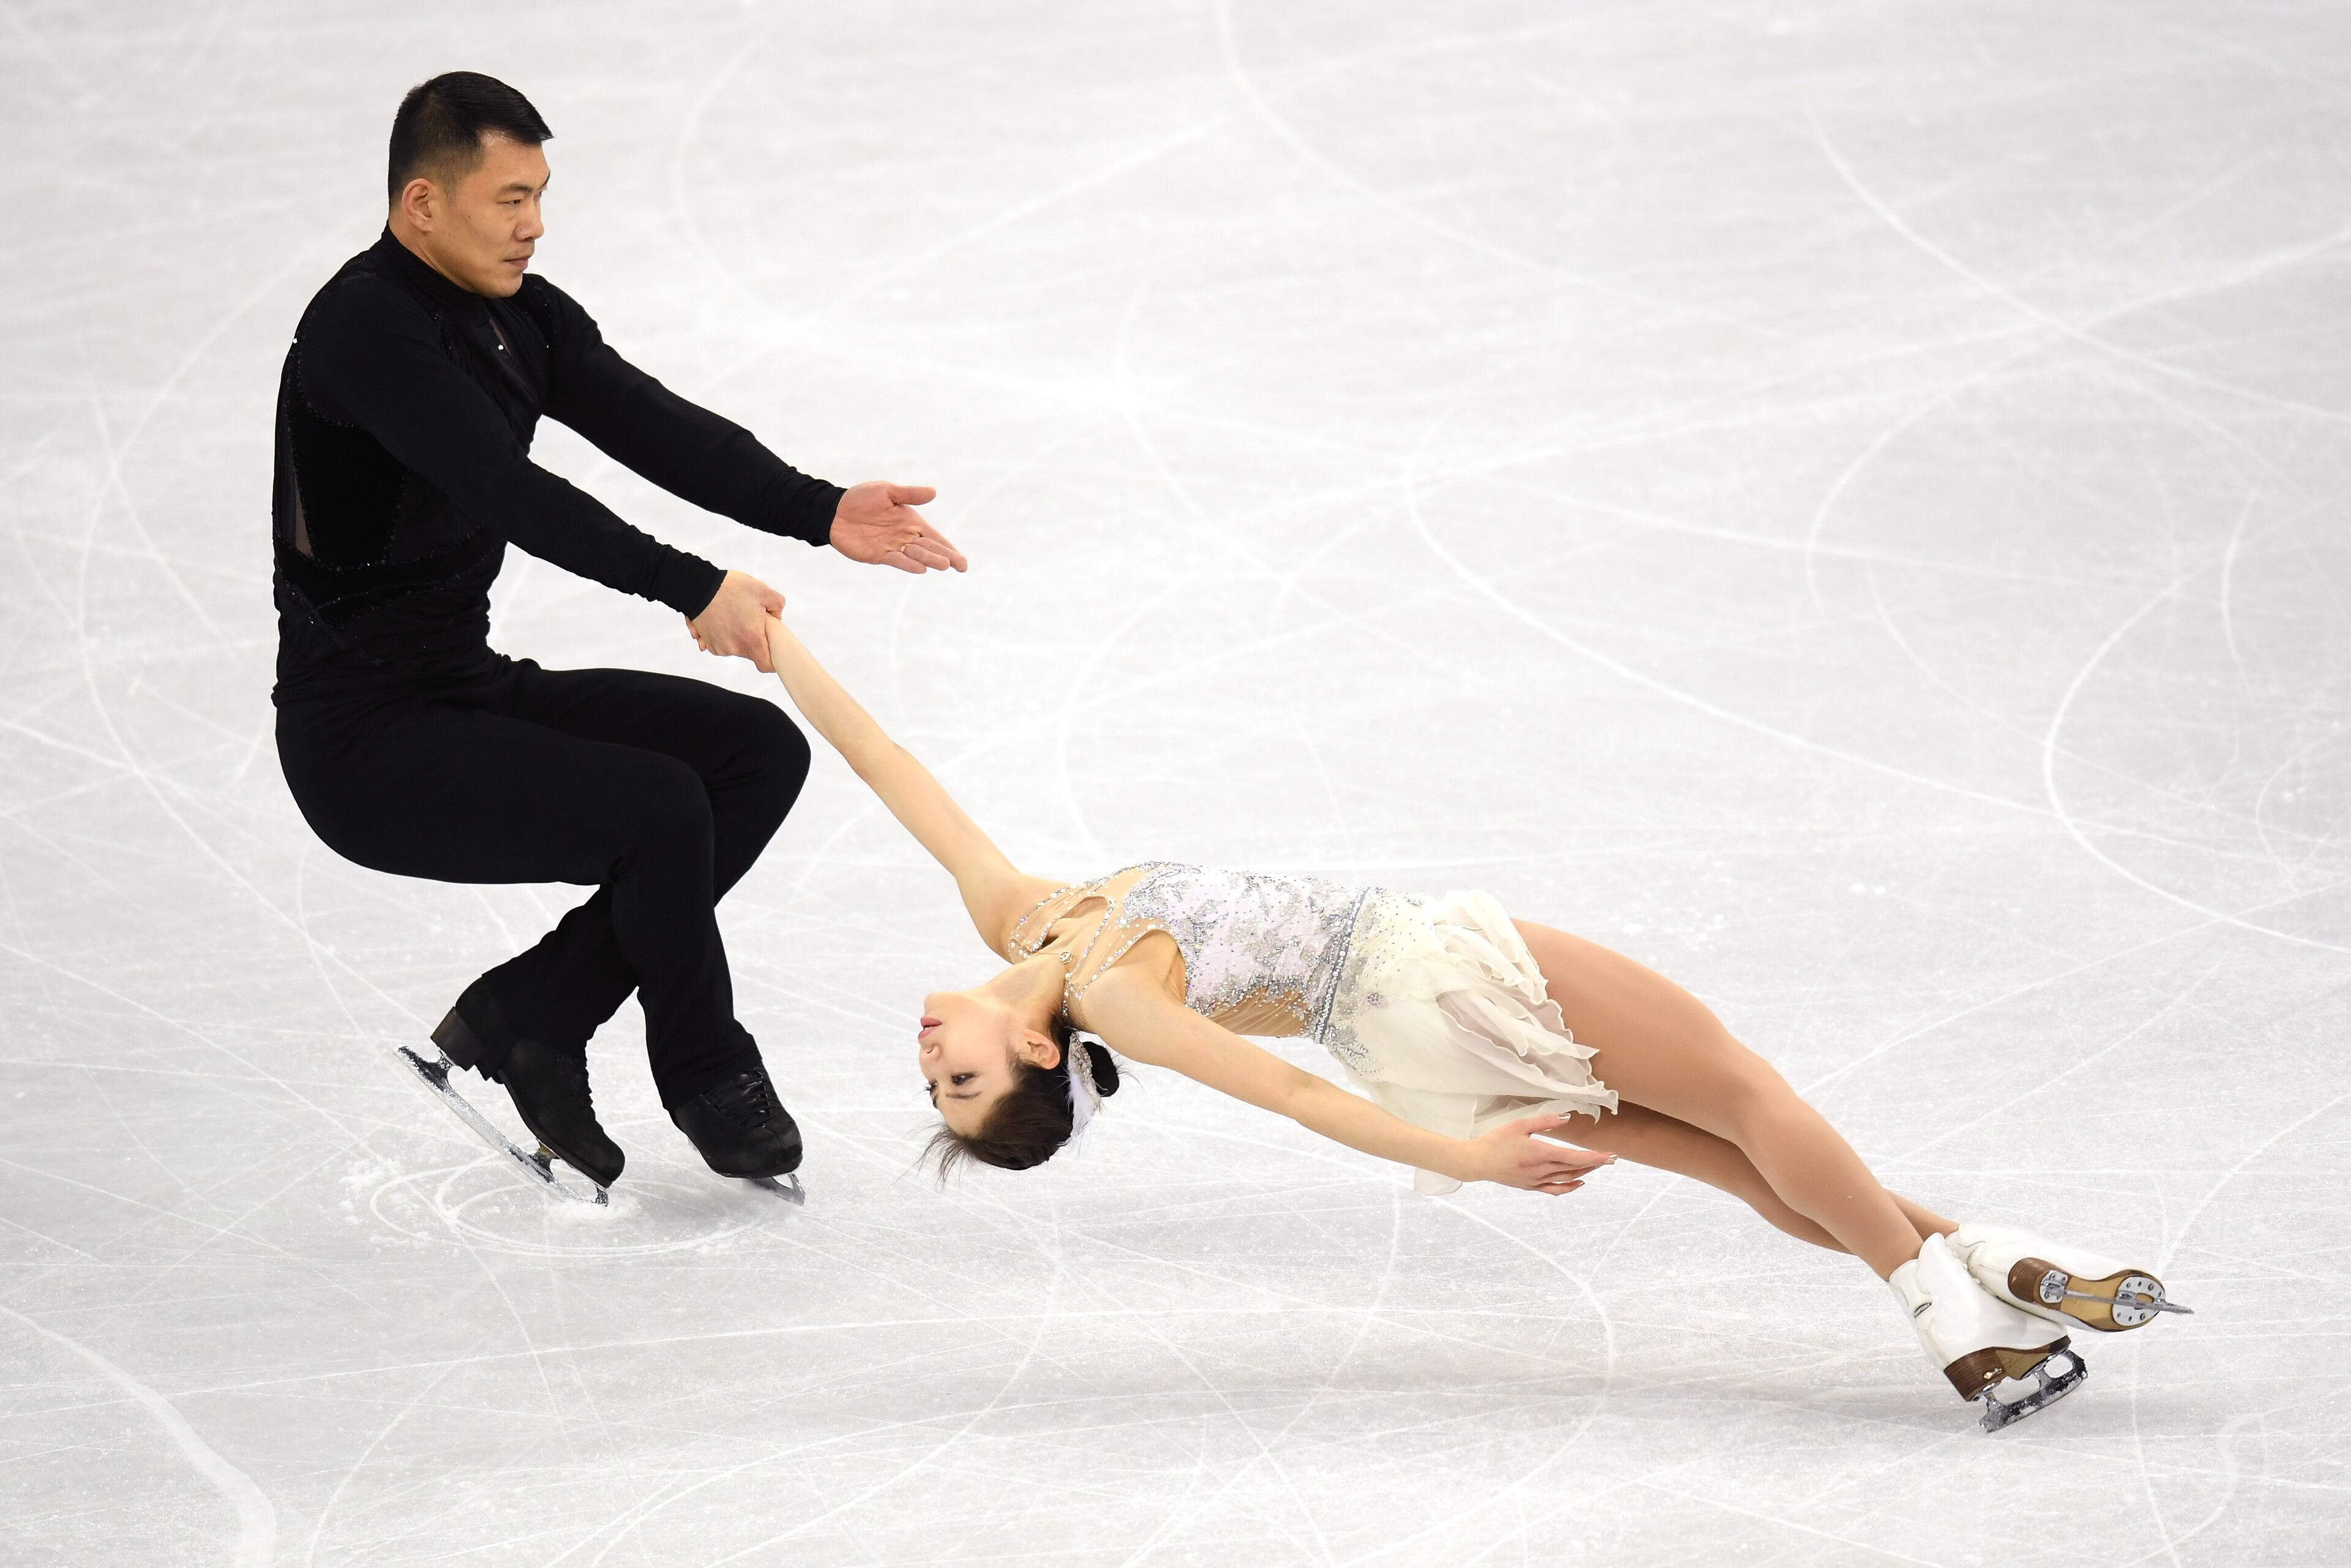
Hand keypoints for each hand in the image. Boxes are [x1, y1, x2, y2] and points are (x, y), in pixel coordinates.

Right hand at [686, 570, 784, 671]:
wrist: (699, 587)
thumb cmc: (730, 588)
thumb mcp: (763, 591)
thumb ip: (777, 605)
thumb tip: (776, 618)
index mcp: (751, 640)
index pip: (766, 665)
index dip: (772, 661)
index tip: (772, 651)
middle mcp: (734, 648)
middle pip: (750, 652)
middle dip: (753, 639)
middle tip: (749, 618)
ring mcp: (719, 647)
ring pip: (735, 646)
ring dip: (736, 635)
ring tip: (733, 615)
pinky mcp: (707, 642)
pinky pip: (721, 643)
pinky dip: (722, 633)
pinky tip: (721, 618)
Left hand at [828, 481, 966, 573]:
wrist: (834, 511)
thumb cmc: (860, 498)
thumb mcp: (886, 491)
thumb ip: (909, 494)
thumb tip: (934, 492)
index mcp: (911, 522)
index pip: (935, 537)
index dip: (949, 549)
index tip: (962, 561)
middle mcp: (905, 537)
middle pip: (930, 549)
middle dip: (946, 557)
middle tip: (960, 566)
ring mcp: (892, 547)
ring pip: (916, 556)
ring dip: (930, 560)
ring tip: (944, 565)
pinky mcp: (878, 555)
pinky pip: (897, 560)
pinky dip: (908, 564)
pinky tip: (921, 568)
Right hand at [1457, 1113, 1615, 1194]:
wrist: (1477, 1162)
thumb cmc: (1496, 1140)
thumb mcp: (1519, 1125)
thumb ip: (1545, 1121)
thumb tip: (1566, 1119)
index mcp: (1540, 1153)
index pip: (1575, 1157)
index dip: (1595, 1157)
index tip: (1611, 1156)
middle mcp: (1541, 1170)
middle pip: (1575, 1169)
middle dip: (1595, 1164)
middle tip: (1611, 1159)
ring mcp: (1536, 1181)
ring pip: (1567, 1179)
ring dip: (1585, 1172)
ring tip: (1597, 1165)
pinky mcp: (1531, 1186)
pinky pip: (1555, 1189)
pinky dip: (1570, 1187)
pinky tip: (1579, 1182)